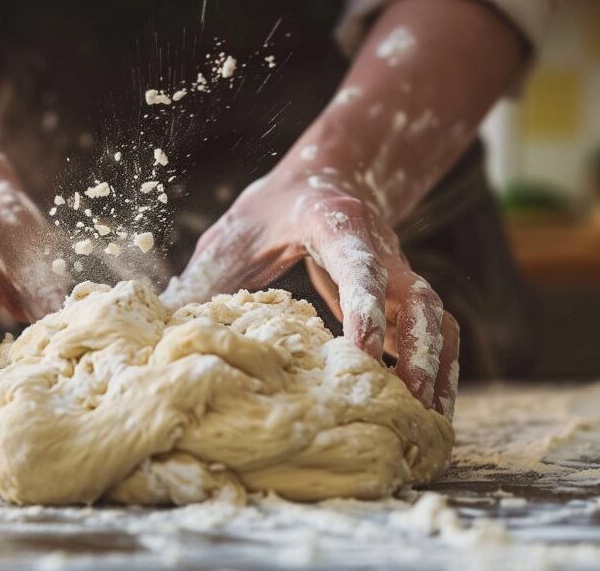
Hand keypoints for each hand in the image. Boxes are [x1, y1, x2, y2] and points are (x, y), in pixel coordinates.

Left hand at [163, 171, 458, 418]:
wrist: (325, 177)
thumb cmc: (274, 207)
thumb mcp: (237, 232)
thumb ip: (209, 273)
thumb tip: (162, 320)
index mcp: (338, 225)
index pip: (360, 268)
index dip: (365, 311)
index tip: (359, 358)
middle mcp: (381, 249)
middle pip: (419, 299)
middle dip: (418, 351)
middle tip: (410, 403)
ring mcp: (397, 272)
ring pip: (435, 318)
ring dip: (436, 368)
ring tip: (430, 421)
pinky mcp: (400, 293)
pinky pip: (431, 329)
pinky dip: (437, 366)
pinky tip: (426, 406)